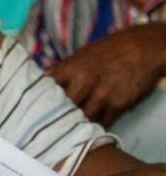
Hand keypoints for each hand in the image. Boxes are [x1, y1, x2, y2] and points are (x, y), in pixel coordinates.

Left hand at [47, 23, 165, 126]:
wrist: (143, 47)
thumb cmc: (109, 50)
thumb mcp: (82, 55)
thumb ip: (64, 71)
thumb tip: (43, 84)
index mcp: (70, 67)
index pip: (45, 87)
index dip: (37, 99)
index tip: (32, 108)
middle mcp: (83, 81)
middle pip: (61, 108)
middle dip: (57, 116)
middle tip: (53, 124)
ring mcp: (102, 94)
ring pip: (82, 118)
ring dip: (78, 124)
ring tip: (72, 128)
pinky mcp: (119, 104)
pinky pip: (103, 122)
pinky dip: (97, 127)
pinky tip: (92, 127)